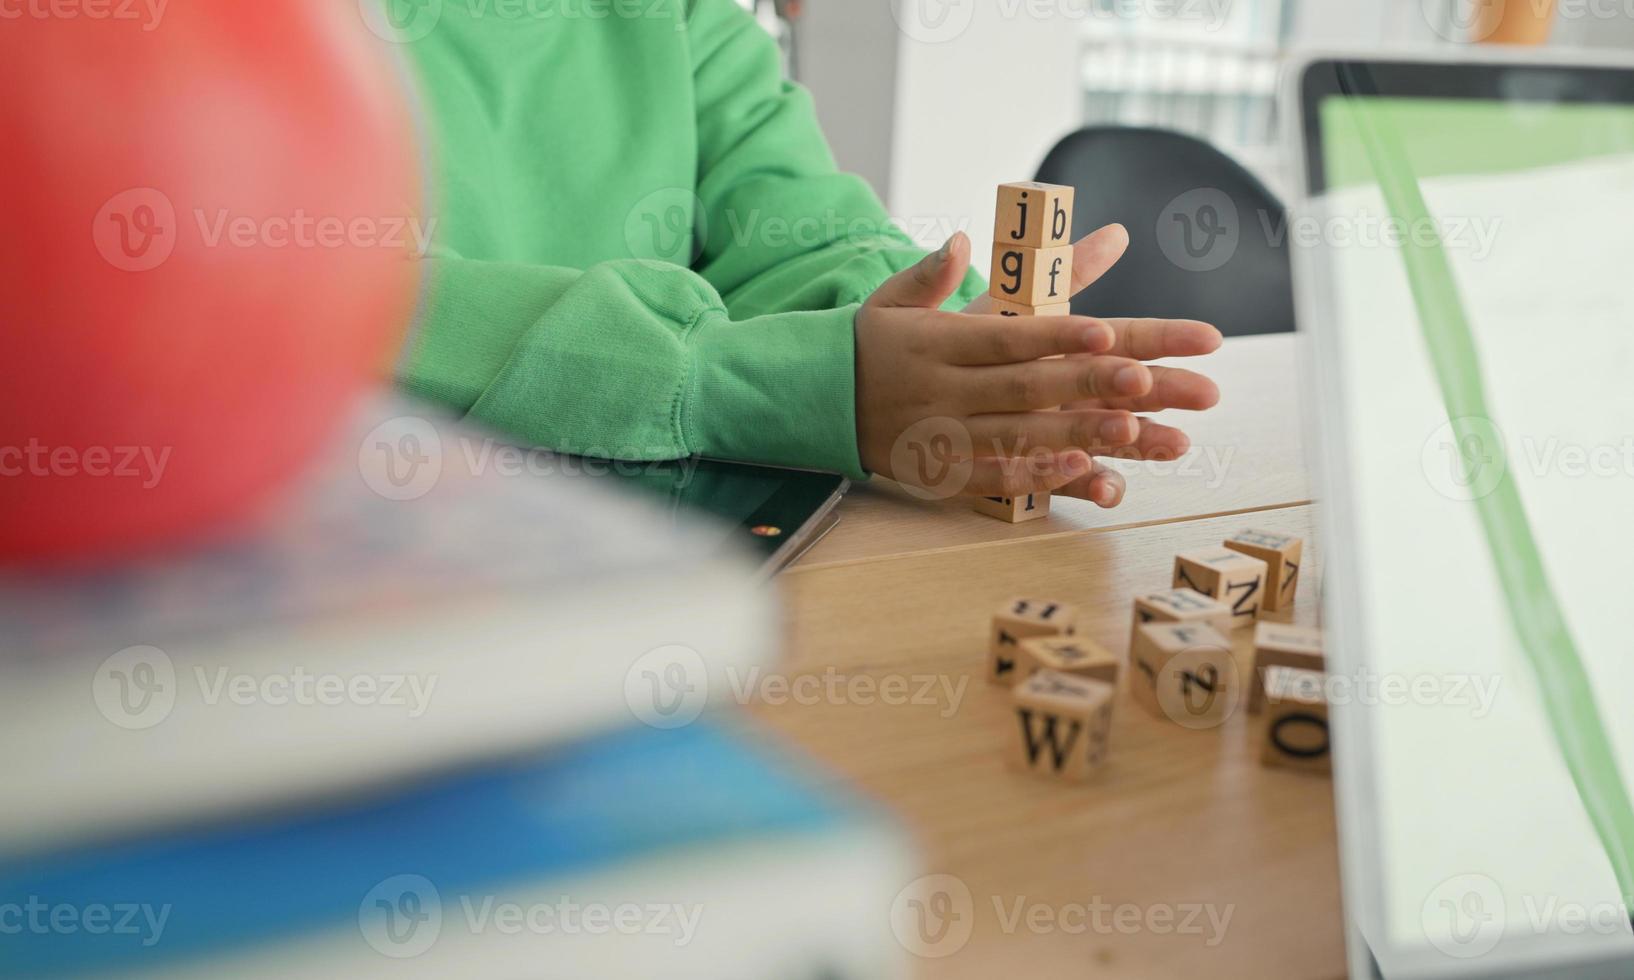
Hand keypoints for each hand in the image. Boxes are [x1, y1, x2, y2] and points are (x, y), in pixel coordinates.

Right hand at [854, 226, 1220, 506]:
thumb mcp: (892, 299)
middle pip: (1024, 386)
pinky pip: (992, 475)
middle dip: (1088, 383)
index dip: (1057, 336)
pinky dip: (1036, 475)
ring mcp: (941, 434)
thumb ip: (933, 271)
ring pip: (1018, 434)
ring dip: (1076, 434)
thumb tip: (965, 240)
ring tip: (1132, 428)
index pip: (1006, 337)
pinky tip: (1082, 469)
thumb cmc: (868, 344)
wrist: (810, 401)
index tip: (1107, 333)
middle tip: (1146, 381)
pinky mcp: (939, 470)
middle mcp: (941, 388)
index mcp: (934, 341)